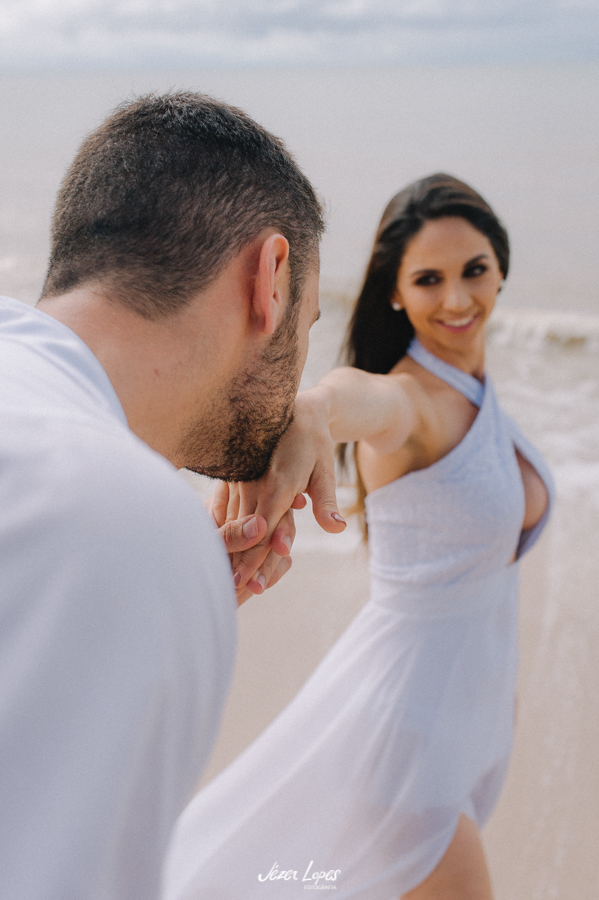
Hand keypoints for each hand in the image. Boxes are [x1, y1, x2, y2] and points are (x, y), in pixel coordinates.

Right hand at [218, 390, 345, 594]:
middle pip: (248, 531)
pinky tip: (215, 554)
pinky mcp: (233, 479)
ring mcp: (241, 480)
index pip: (268, 527)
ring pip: (234, 523)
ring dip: (229, 551)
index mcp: (280, 481)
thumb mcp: (325, 470)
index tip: (255, 582)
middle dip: (243, 563)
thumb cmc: (314, 442)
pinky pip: (226, 510)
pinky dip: (223, 532)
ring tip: (227, 582)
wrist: (293, 409)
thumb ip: (325, 501)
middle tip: (238, 593)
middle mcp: (255, 482)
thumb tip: (336, 528)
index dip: (260, 555)